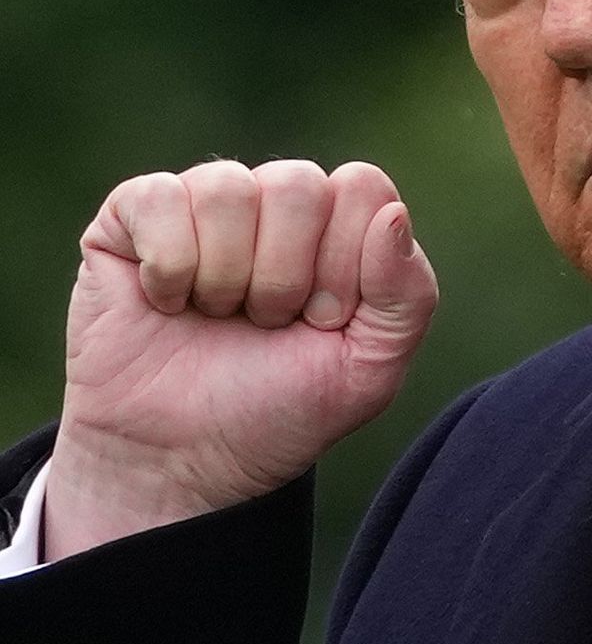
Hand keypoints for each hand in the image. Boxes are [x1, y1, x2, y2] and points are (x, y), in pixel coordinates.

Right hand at [46, 159, 438, 558]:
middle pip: (298, 183)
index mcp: (337, 227)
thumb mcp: (369, 372)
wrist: (182, 460)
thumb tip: (393, 213)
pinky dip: (169, 268)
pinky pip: (157, 198)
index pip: (362, 187)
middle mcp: (272, 203)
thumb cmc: (278, 411)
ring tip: (218, 318)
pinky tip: (168, 303)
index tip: (323, 322)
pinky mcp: (132, 216)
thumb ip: (407, 296)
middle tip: (268, 324)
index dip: (346, 264)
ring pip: (227, 187)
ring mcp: (201, 204)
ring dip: (226, 277)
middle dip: (286, 276)